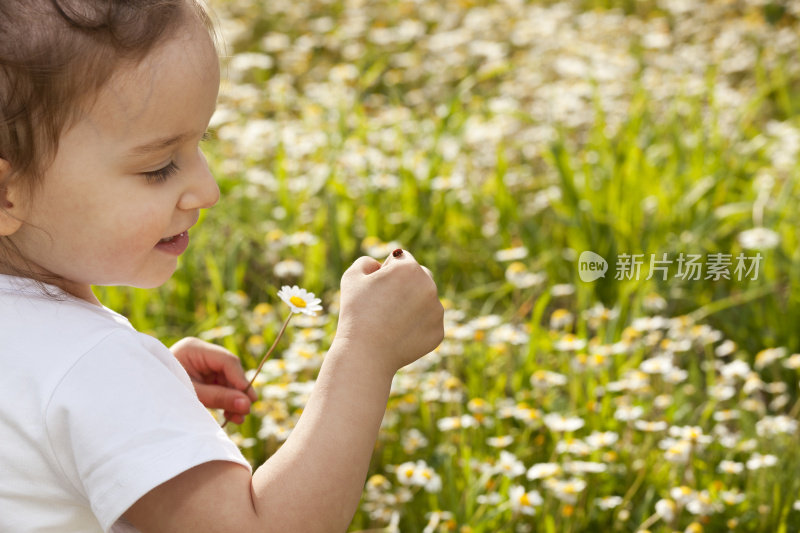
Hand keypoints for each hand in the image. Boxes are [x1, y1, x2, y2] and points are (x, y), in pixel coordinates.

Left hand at [170, 337, 256, 424]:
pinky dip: (225, 401)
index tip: (249, 400)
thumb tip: (247, 404)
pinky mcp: (202, 378)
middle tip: (246, 411)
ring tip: (238, 418)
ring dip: (234, 399)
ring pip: (227, 381)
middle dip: (238, 392)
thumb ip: (219, 398)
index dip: (240, 380)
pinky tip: (231, 416)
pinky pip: (220, 387)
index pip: (227, 361)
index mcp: (194, 349)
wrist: (139, 400)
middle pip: (229, 371)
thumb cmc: (162, 393)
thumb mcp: (193, 395)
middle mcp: (200, 354)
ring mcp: (202, 365)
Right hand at [334, 250, 444, 374]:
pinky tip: (399, 334)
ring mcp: (437, 311)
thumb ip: (366, 262)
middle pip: (420, 276)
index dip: (386, 271)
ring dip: (412, 305)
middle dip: (405, 284)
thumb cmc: (356, 313)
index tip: (376, 288)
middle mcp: (429, 286)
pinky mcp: (438, 332)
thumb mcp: (352, 278)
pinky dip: (416, 326)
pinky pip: (428, 323)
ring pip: (426, 300)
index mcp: (410, 268)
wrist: (366, 353)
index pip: (402, 259)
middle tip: (385, 303)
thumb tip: (379, 266)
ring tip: (390, 321)